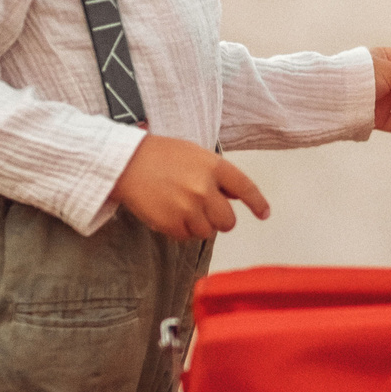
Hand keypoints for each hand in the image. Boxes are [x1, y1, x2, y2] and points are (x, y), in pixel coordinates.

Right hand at [109, 135, 268, 239]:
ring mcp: (188, 208)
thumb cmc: (161, 156)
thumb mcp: (195, 154)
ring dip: (200, 225)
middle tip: (206, 209)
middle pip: (229, 221)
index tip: (264, 213)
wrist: (126, 163)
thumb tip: (236, 196)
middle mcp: (204, 189)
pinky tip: (170, 212)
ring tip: (182, 207)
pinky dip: (182, 230)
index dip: (258, 203)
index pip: (246, 188)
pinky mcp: (172, 224)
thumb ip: (218, 175)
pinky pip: (187, 237)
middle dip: (220, 219)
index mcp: (214, 167)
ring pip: (209, 232)